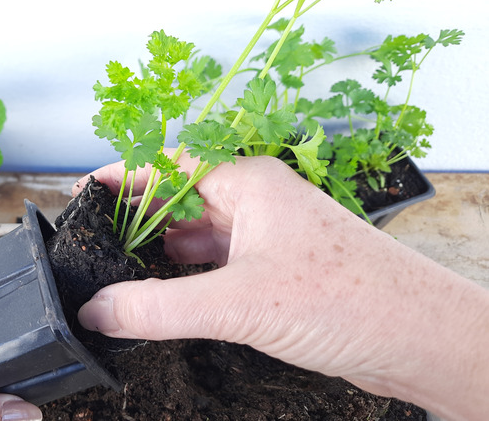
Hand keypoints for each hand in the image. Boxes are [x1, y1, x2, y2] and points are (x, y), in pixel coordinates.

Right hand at [76, 154, 488, 420]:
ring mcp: (271, 239)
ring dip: (164, 252)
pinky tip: (168, 297)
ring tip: (121, 269)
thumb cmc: (351, 299)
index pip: (171, 165)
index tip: (87, 190)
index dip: (126, 175)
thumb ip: (158, 308)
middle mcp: (260, 204)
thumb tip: (99, 309)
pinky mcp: (279, 274)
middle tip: (96, 241)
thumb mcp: (238, 302)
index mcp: (250, 184)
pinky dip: (189, 279)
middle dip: (140, 218)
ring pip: (202, 235)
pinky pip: (220, 266)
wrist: (418, 339)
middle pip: (183, 199)